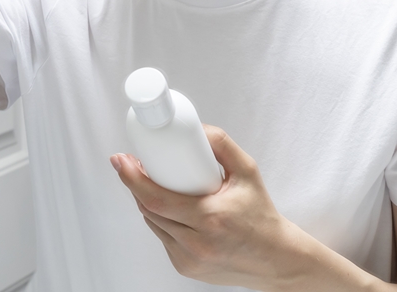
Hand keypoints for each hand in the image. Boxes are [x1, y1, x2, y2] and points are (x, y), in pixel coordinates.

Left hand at [111, 125, 305, 290]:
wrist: (275, 259)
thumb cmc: (261, 215)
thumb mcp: (248, 172)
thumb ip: (222, 145)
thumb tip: (198, 128)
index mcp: (210, 218)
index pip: (156, 198)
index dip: (132, 178)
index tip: (122, 160)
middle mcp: (197, 244)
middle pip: (149, 209)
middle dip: (135, 184)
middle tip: (135, 164)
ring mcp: (189, 259)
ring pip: (152, 223)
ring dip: (145, 200)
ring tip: (149, 180)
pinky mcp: (185, 268)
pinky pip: (162, 237)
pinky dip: (159, 219)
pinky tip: (166, 206)